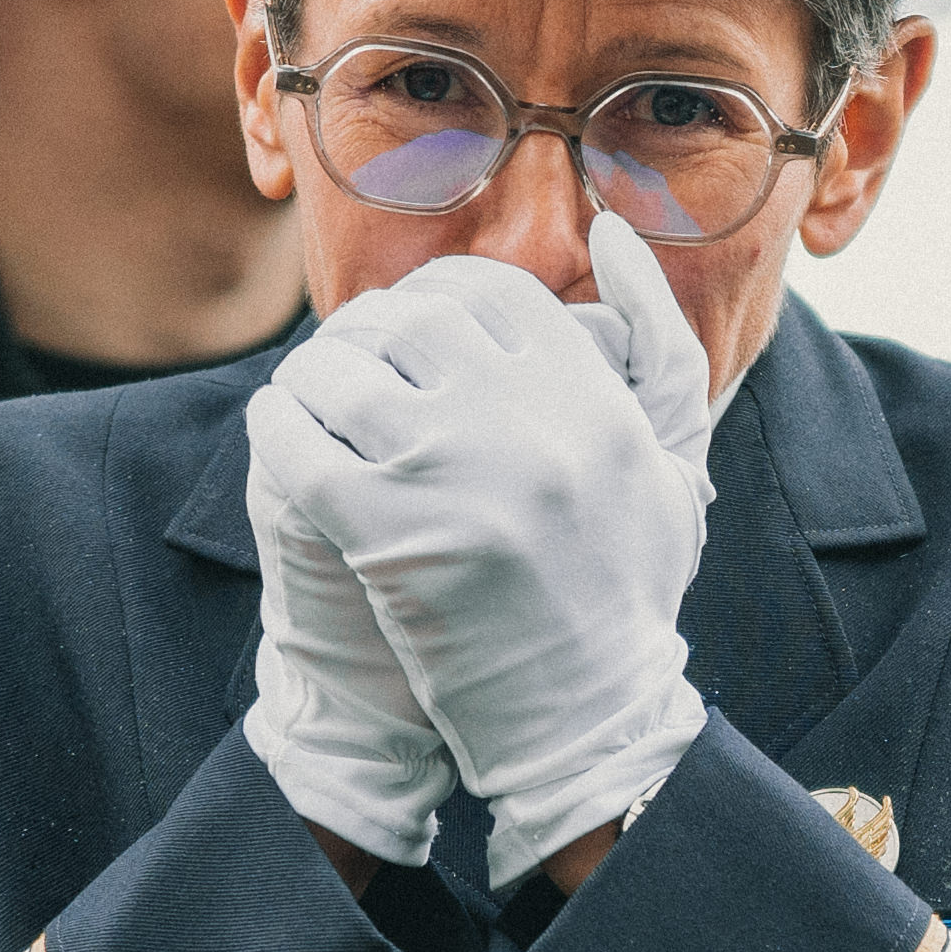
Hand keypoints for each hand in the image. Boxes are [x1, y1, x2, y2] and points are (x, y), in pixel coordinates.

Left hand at [251, 217, 714, 876]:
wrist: (590, 719)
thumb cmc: (631, 592)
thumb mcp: (672, 460)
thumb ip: (659, 342)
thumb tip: (614, 232)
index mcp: (593, 394)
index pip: (492, 293)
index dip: (441, 299)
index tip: (419, 334)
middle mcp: (525, 419)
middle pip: (412, 319)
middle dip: (372, 331)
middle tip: (356, 363)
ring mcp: (451, 474)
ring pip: (344, 371)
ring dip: (316, 376)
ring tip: (313, 398)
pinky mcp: (386, 534)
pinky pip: (297, 445)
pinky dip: (278, 429)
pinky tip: (285, 439)